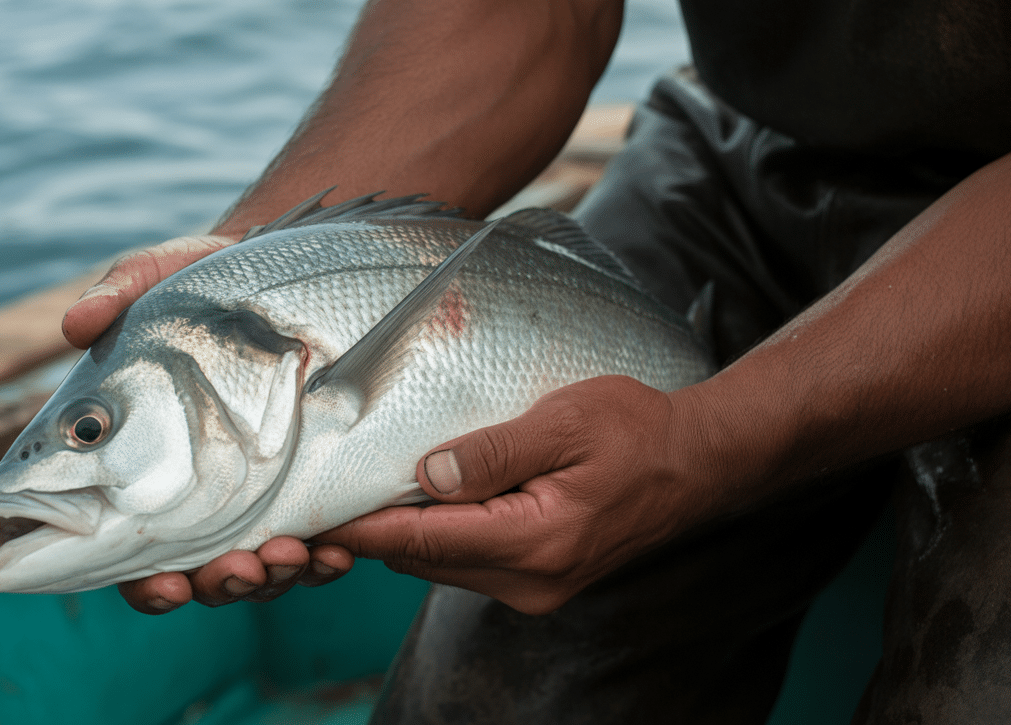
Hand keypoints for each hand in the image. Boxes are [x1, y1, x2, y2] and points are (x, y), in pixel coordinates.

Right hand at [62, 231, 358, 612]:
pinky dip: (322, 562)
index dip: (144, 582)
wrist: (287, 278)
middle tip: (244, 568)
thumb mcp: (163, 274)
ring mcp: (253, 499)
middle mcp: (193, 497)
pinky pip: (312, 548)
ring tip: (293, 556)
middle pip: (197, 575)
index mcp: (142, 466)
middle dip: (221, 584)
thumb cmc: (207, 282)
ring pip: (256, 569)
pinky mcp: (306, 491)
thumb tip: (75, 323)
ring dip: (273, 576)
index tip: (167, 582)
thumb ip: (121, 292)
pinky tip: (338, 551)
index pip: (127, 552)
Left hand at [316, 375, 724, 614]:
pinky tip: (425, 502)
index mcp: (535, 542)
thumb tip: (425, 473)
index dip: (363, 525)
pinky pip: (470, 561)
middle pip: (425, 558)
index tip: (312, 516)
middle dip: (374, 529)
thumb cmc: (637, 431)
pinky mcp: (540, 580)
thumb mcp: (564, 422)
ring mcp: (536, 587)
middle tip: (325, 494)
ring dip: (406, 532)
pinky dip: (439, 535)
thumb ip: (492, 451)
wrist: (698, 463)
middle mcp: (530, 581)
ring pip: (443, 564)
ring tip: (364, 490)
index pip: (424, 539)